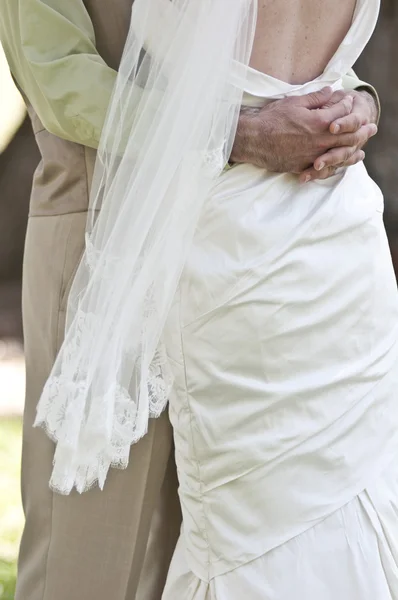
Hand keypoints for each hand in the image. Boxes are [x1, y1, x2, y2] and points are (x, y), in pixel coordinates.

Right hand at [231, 87, 376, 178]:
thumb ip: (315, 98)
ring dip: (353, 153)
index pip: (342, 113)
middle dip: (361, 131)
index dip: (347, 105)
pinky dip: (334, 168)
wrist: (253, 140)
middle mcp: (319, 141)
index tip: (350, 101)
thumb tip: (330, 91)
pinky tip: (339, 167)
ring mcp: (312, 155)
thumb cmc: (270, 119)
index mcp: (318, 122)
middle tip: (371, 128)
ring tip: (361, 152)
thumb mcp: (294, 102)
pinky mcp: (302, 166)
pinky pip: (324, 170)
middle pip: (347, 137)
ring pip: (339, 156)